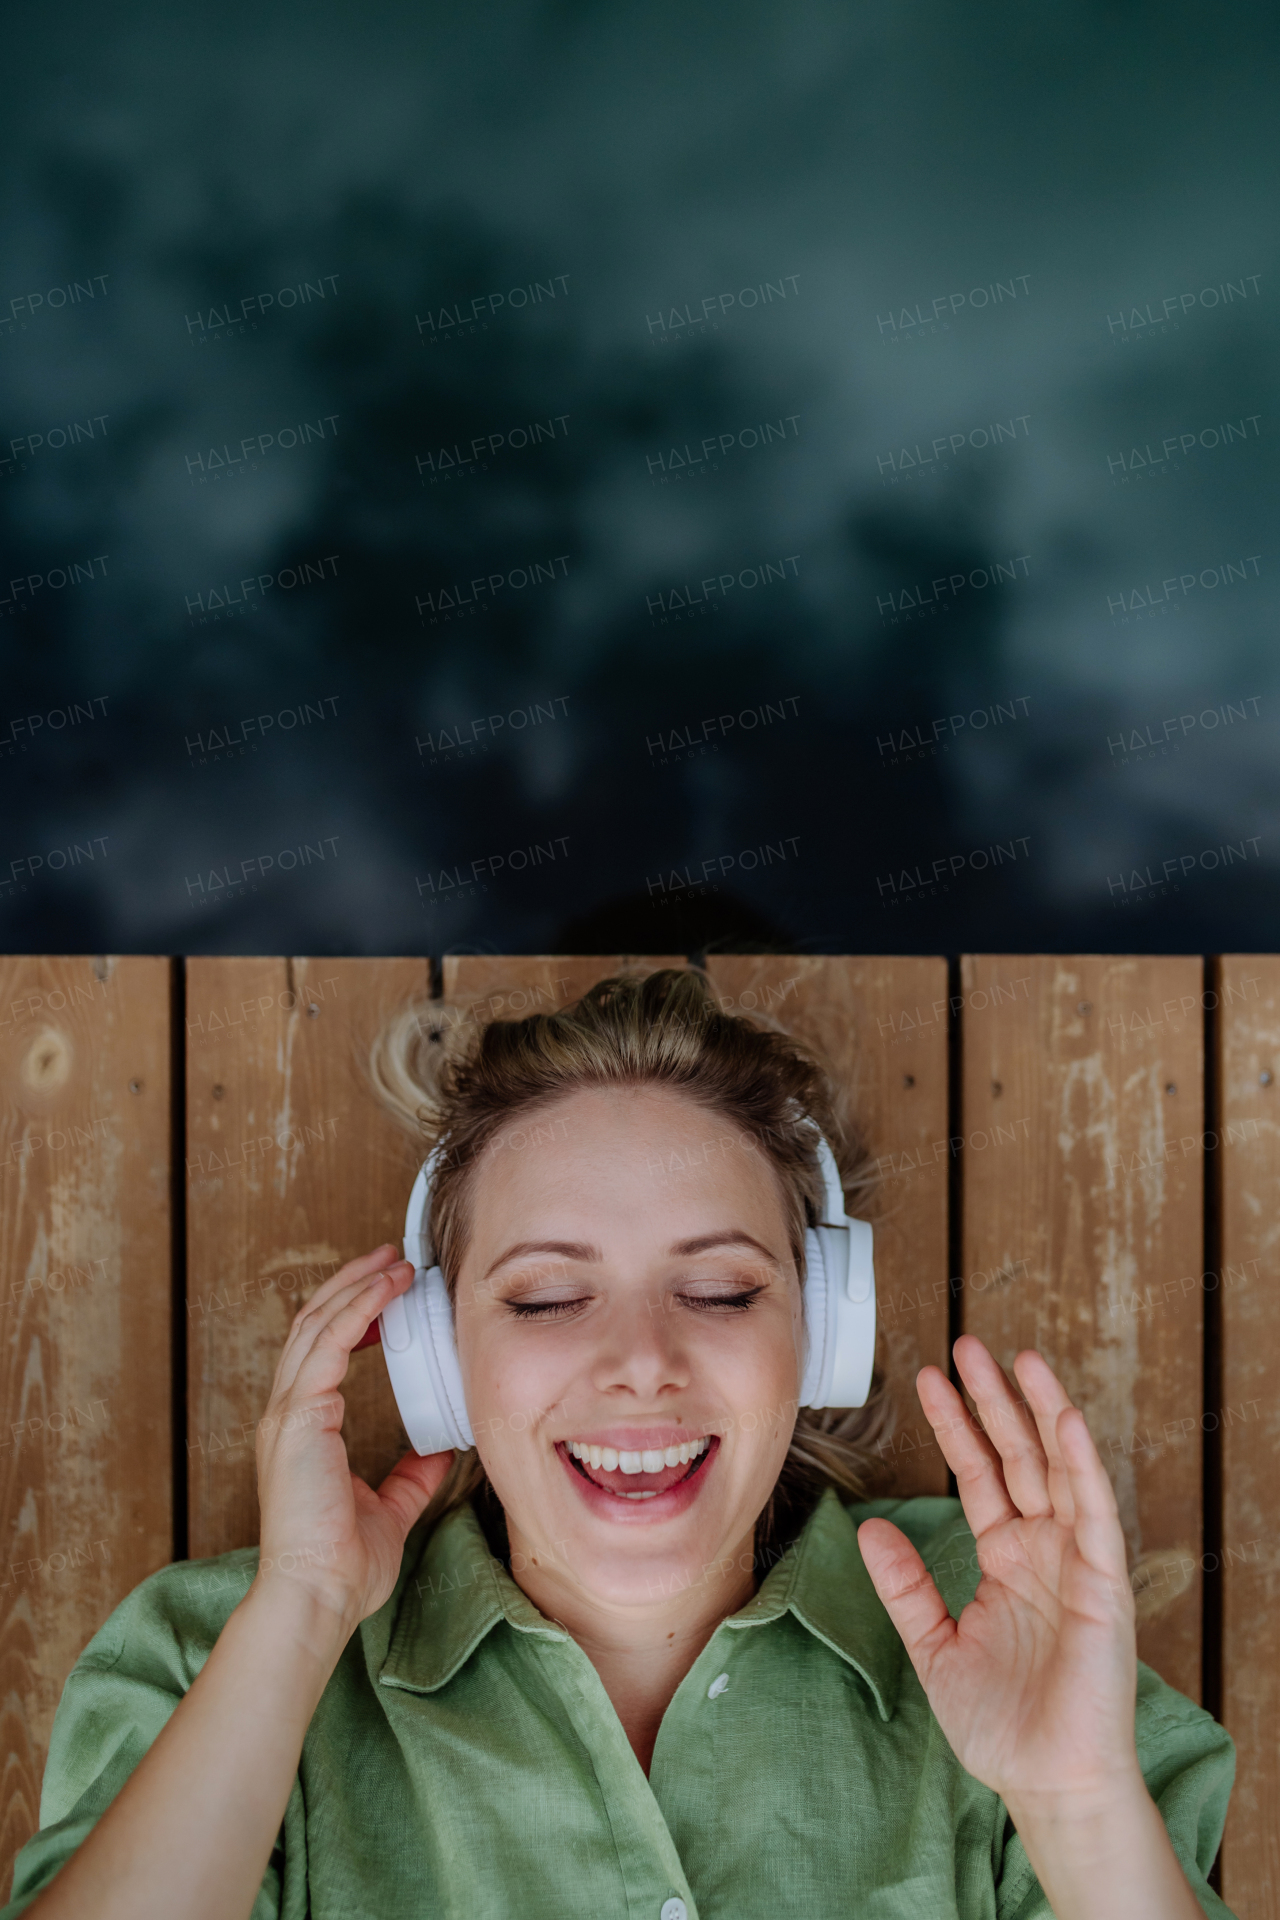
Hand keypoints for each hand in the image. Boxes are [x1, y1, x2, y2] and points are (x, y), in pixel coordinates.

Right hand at [254, 1245, 453, 1633]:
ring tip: (393, 1262)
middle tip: (392, 1258)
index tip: (390, 1292)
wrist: (317, 1596)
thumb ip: (410, 1476)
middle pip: (314, 1325)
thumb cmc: (342, 1565)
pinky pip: (326, 1345)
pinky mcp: (297, 1417)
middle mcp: (288, 1413)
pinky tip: (385, 1291)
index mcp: (302, 1429)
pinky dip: (357, 1311)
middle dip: (352, 1285)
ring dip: (357, 1286)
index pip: (321, 1352)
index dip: (353, 1314)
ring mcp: (287, 1413)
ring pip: (317, 1325)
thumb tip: (439, 1451)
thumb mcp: (390, 1509)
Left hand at [857, 1335, 1139, 1808]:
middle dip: (994, 1400)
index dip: (955, 1425)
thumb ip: (905, 1586)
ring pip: (1057, 1467)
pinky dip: (1079, 1463)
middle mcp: (1042, 1549)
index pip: (978, 1475)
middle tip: (969, 1344)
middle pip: (1017, 1456)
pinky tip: (1062, 1419)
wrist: (1045, 1781)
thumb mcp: (933, 1646)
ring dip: (1040, 1411)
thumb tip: (871, 1528)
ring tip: (1018, 1358)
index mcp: (1005, 1560)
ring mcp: (1074, 1560)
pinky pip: (1093, 1510)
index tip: (929, 1378)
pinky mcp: (1102, 1582)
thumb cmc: (1001, 1725)